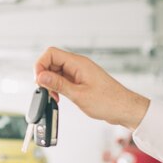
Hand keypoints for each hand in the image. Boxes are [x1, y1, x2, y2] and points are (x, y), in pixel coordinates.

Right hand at [34, 47, 149, 129]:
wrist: (124, 109)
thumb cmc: (108, 101)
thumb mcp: (78, 95)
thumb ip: (58, 84)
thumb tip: (41, 76)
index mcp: (78, 63)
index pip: (51, 53)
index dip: (41, 65)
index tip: (39, 80)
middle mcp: (78, 65)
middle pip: (51, 62)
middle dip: (45, 77)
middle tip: (46, 92)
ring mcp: (79, 72)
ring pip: (56, 72)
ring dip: (51, 84)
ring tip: (54, 97)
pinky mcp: (80, 81)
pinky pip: (63, 79)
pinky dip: (58, 88)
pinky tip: (59, 97)